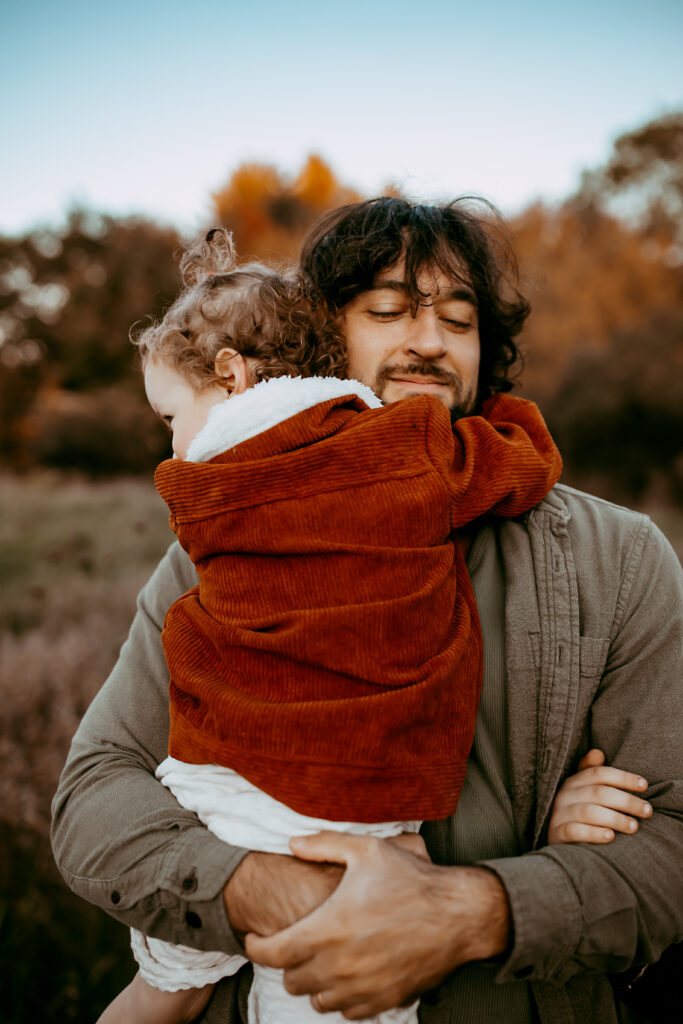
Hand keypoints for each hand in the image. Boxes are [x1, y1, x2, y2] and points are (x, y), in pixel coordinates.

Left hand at [245, 831, 509, 1019]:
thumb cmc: (411, 879)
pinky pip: (347, 1011)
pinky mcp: (383, 1001)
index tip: (256, 937)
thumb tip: (292, 843)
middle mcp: (340, 965)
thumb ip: (323, 845)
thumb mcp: (366, 850)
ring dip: (313, 981)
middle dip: (287, 961)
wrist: (457, 915)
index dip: (256, 946)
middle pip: (292, 980)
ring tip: (321, 958)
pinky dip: (341, 996)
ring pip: (317, 1000)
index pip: (272, 953)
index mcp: (328, 929)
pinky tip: (348, 974)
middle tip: (295, 942)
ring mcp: (362, 988)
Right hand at [548, 748, 651, 844]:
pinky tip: (610, 836)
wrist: (551, 839)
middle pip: (598, 793)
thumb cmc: (574, 812)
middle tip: (647, 810)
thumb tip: (598, 752)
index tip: (644, 785)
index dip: (623, 777)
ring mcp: (559, 814)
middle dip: (626, 801)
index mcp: (573, 781)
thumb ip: (590, 772)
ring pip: (588, 812)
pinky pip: (574, 831)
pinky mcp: (556, 834)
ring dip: (615, 819)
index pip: (599, 773)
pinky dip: (593, 833)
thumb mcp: (580, 790)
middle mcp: (564, 795)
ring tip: (634, 827)